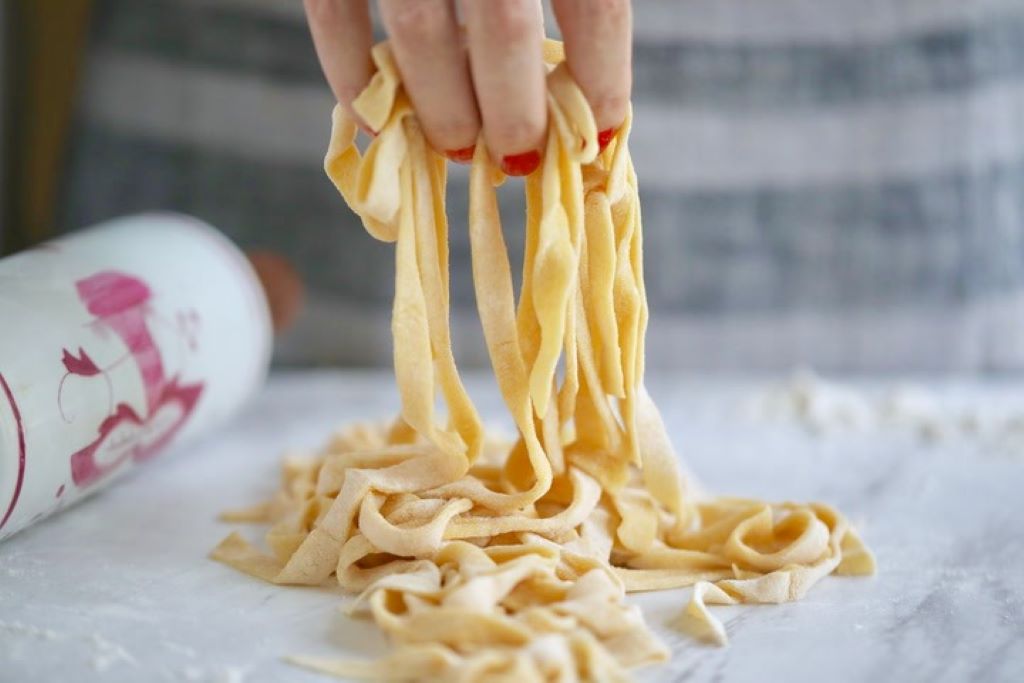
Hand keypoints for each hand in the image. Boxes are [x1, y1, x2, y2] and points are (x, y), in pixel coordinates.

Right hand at [303, 0, 631, 174]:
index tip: (602, 134)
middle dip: (514, 115)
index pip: (594, 3)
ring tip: (456, 147)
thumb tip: (584, 73)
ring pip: (422, 34)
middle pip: (505, 32)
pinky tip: (371, 111)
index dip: (602, 79)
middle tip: (516, 158)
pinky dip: (349, 69)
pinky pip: (333, 8)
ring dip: (442, 108)